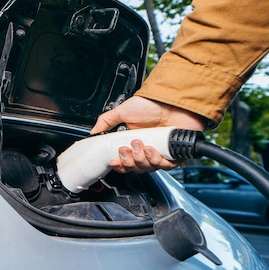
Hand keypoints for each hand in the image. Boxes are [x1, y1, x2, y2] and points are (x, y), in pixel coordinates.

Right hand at [90, 96, 205, 173]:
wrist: (171, 101)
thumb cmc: (152, 104)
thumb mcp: (123, 111)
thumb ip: (106, 121)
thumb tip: (94, 132)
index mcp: (134, 143)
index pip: (126, 163)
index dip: (120, 165)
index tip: (114, 162)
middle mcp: (147, 150)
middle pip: (136, 168)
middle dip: (129, 160)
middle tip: (126, 148)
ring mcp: (161, 153)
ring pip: (149, 168)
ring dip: (141, 158)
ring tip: (140, 144)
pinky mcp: (175, 155)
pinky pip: (165, 166)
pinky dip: (156, 160)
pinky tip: (152, 149)